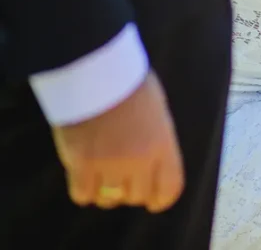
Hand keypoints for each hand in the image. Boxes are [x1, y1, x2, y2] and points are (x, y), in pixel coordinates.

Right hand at [50, 72, 183, 212]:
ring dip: (107, 192)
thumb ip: (157, 139)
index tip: (154, 200)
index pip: (170, 188)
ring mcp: (109, 164)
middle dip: (131, 190)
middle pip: (137, 196)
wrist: (96, 70)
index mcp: (163, 143)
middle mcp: (139, 159)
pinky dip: (83, 190)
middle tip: (123, 177)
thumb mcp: (157, 110)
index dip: (161, 199)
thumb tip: (152, 160)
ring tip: (103, 176)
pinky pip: (83, 195)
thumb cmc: (129, 83)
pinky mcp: (80, 164)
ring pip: (110, 200)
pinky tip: (84, 177)